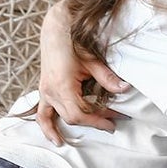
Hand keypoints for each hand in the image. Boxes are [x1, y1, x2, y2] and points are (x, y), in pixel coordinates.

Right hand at [34, 0, 125, 146]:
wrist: (55, 28)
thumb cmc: (72, 41)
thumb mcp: (92, 60)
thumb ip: (107, 78)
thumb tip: (124, 90)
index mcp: (62, 86)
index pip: (82, 113)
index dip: (100, 119)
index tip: (116, 119)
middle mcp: (51, 92)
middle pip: (73, 117)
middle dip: (94, 121)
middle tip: (113, 120)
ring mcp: (45, 92)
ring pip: (58, 117)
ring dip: (70, 128)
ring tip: (76, 139)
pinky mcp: (44, 90)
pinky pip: (42, 114)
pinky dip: (47, 127)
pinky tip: (54, 137)